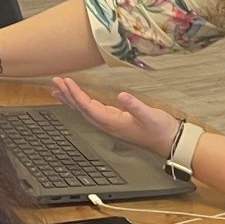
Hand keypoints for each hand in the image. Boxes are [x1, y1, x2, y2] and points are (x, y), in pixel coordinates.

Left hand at [52, 77, 181, 156]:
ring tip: (58, 90)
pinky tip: (77, 99)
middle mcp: (108, 124)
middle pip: (81, 109)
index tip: (67, 82)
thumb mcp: (149, 115)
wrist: (169, 141)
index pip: (88, 107)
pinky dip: (81, 103)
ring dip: (71, 100)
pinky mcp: (114, 121)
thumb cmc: (160, 129)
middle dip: (68, 95)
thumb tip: (122, 96)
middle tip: (55, 82)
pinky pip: (92, 111)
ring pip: (85, 111)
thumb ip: (135, 106)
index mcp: (113, 123)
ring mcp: (110, 124)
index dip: (76, 95)